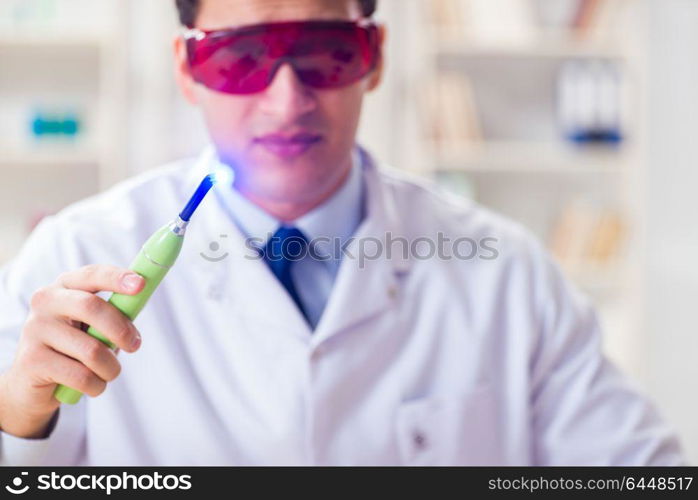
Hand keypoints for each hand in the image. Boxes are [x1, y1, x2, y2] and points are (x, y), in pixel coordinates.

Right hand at [0, 264, 144, 437]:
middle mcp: (45, 302)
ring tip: (109, 372)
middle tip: (135, 345)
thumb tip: (140, 301)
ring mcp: (34, 330)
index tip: (141, 284)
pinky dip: (96, 385)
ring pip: (91, 351)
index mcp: (64, 286)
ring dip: (111, 368)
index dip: (116, 278)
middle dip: (121, 329)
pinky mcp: (31, 360)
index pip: (92, 275)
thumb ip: (115, 313)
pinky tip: (93, 385)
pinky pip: (80, 376)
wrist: (31, 382)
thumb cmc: (74, 347)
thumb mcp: (95, 325)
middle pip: (91, 307)